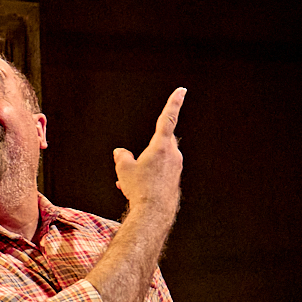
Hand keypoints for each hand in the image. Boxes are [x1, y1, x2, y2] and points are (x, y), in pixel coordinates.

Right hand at [114, 87, 185, 218]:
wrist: (154, 211)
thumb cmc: (139, 188)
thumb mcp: (124, 169)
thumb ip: (122, 156)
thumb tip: (120, 152)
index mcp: (161, 145)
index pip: (167, 118)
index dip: (174, 103)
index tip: (181, 90)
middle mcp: (173, 154)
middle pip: (160, 143)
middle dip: (148, 149)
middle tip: (133, 164)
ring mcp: (176, 167)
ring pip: (159, 160)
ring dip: (146, 166)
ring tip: (130, 181)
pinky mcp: (175, 179)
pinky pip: (161, 172)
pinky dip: (149, 176)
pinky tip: (136, 189)